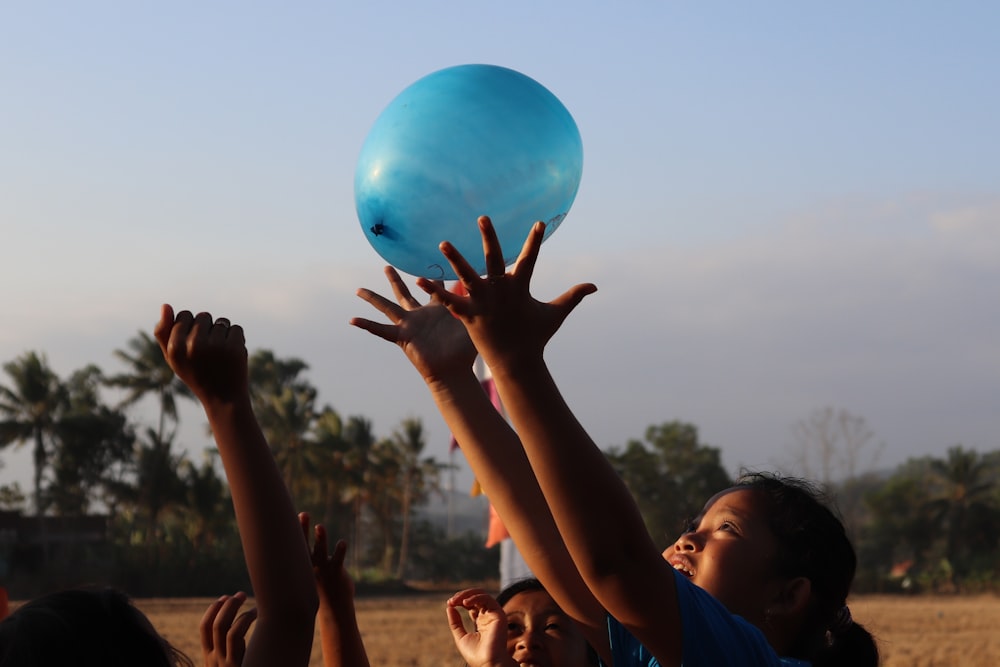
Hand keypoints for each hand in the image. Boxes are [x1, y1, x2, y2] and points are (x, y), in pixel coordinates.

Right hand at [154, 305, 247, 405]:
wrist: (223, 398)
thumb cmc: (196, 375)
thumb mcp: (173, 357)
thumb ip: (164, 332)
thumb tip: (165, 305)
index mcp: (175, 347)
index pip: (184, 315)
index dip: (191, 327)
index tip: (193, 344)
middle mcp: (193, 345)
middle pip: (203, 315)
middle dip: (207, 329)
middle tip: (207, 352)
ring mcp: (215, 346)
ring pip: (221, 321)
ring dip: (222, 333)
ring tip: (219, 354)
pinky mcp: (234, 347)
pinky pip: (235, 328)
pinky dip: (235, 338)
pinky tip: (231, 354)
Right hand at [200, 592, 257, 666]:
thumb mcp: (231, 665)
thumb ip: (231, 652)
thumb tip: (241, 630)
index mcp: (210, 658)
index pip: (204, 627)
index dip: (213, 609)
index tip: (225, 597)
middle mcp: (212, 660)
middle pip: (214, 624)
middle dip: (226, 605)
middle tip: (241, 594)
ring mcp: (222, 663)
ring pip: (221, 626)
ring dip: (233, 607)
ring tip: (248, 600)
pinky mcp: (234, 664)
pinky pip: (234, 635)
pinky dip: (244, 618)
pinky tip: (257, 613)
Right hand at [300, 512, 354, 610]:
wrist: (333, 608)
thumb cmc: (320, 588)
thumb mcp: (309, 574)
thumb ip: (304, 560)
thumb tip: (296, 546)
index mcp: (303, 564)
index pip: (296, 544)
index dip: (293, 530)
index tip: (288, 515)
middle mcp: (311, 564)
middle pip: (305, 543)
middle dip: (303, 529)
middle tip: (303, 514)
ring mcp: (323, 568)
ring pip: (321, 550)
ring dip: (321, 538)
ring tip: (320, 526)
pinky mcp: (336, 572)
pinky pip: (338, 560)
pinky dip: (340, 551)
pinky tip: (342, 542)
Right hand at [350, 265, 477, 382]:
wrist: (455, 371)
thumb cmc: (467, 350)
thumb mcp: (471, 320)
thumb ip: (476, 302)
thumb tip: (492, 285)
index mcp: (437, 310)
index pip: (433, 287)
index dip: (433, 277)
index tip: (431, 262)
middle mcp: (420, 316)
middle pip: (404, 293)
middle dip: (396, 280)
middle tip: (386, 266)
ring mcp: (409, 326)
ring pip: (387, 307)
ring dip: (373, 298)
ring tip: (358, 289)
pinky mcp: (403, 338)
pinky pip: (382, 330)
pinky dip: (368, 326)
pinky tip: (353, 320)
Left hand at [416, 216, 595, 373]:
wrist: (516, 363)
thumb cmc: (535, 336)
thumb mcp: (555, 314)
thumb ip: (573, 296)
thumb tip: (595, 286)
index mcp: (520, 287)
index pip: (530, 258)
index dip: (535, 240)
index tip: (539, 222)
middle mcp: (500, 291)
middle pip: (494, 259)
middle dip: (489, 238)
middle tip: (482, 217)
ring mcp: (483, 303)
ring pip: (467, 276)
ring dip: (455, 259)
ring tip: (442, 242)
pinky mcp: (469, 315)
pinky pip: (449, 300)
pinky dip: (435, 290)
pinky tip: (419, 279)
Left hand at [446, 588, 516, 666]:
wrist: (487, 663)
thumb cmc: (476, 655)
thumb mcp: (460, 636)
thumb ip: (455, 622)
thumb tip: (449, 607)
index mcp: (481, 621)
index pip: (471, 604)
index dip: (460, 601)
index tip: (450, 604)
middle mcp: (488, 616)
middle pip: (476, 597)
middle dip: (462, 596)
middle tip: (451, 601)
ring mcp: (494, 614)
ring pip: (482, 594)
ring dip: (467, 594)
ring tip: (456, 600)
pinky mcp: (498, 614)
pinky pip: (487, 599)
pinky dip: (475, 597)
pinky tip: (465, 602)